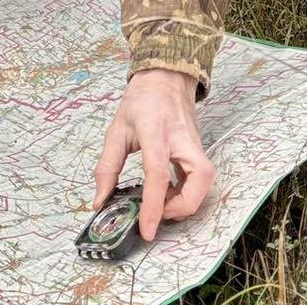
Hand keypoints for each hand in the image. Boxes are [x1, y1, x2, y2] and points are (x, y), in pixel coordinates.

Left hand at [92, 69, 213, 241]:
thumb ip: (107, 166)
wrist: (166, 76)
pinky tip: (170, 191)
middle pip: (199, 179)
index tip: (147, 230)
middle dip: (183, 206)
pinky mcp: (199, 149)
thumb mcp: (117, 129)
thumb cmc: (141, 100)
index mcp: (155, 132)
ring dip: (188, 200)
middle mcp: (181, 139)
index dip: (153, 206)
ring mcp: (195, 143)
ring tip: (164, 202)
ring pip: (206, 180)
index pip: (157, 174)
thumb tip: (100, 201)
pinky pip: (201, 177)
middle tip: (160, 212)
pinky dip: (189, 191)